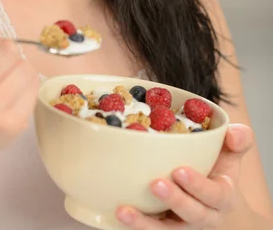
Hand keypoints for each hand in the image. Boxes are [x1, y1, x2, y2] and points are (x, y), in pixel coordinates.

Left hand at [115, 124, 252, 228]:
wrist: (212, 199)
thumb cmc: (217, 169)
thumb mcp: (231, 153)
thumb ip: (238, 140)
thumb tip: (233, 134)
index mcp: (222, 195)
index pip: (215, 194)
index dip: (198, 185)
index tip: (179, 170)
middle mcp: (204, 216)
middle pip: (193, 214)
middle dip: (175, 200)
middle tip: (155, 184)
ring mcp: (182, 225)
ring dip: (145, 224)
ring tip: (124, 211)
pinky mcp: (164, 228)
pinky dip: (136, 227)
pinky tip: (117, 216)